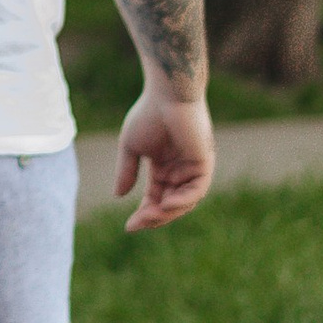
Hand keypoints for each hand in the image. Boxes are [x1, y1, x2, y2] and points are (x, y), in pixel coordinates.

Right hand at [113, 90, 213, 231]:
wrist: (167, 95)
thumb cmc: (149, 115)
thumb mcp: (131, 147)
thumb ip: (126, 171)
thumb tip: (118, 196)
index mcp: (164, 168)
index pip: (155, 198)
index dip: (143, 213)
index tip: (128, 227)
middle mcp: (180, 171)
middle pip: (169, 204)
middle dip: (153, 217)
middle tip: (136, 225)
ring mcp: (193, 169)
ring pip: (183, 202)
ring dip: (167, 213)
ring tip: (148, 217)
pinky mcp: (204, 164)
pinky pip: (196, 191)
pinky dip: (182, 201)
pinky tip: (166, 205)